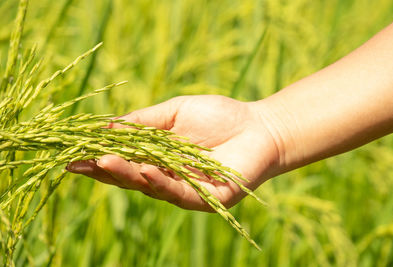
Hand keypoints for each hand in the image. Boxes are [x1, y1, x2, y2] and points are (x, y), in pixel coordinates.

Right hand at [67, 95, 278, 210]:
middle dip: (106, 170)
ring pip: (151, 186)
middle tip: (80, 162)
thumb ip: (145, 122)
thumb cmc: (219, 116)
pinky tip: (146, 171)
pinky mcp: (207, 197)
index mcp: (158, 157)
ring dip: (127, 175)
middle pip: (131, 177)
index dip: (100, 157)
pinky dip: (161, 183)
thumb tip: (108, 126)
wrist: (259, 126)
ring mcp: (186, 189)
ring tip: (103, 163)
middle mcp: (167, 177)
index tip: (74, 154)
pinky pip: (180, 193)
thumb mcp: (175, 112)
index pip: (124, 160)